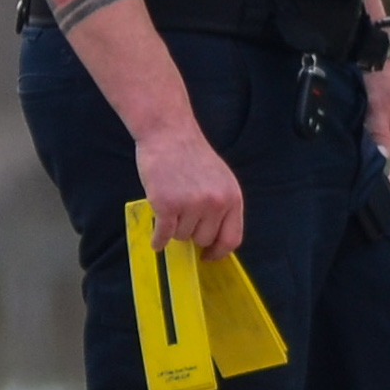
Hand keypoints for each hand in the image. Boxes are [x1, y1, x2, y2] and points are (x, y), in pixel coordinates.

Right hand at [135, 120, 247, 255]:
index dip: (219, 251)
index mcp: (232, 197)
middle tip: (182, 217)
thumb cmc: (191, 154)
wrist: (169, 133)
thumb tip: (214, 238)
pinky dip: (158, 240)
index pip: (232, 238)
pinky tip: (156, 239)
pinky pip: (163, 235)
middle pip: (204, 239)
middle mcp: (215, 203)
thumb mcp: (220, 178)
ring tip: (170, 205)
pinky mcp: (167, 205)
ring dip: (174, 227)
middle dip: (192, 233)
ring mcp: (191, 205)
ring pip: (182, 236)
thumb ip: (221, 205)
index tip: (208, 256)